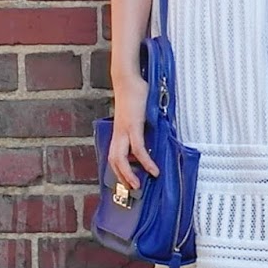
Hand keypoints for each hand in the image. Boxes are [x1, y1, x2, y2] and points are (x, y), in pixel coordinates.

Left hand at [108, 73, 159, 190]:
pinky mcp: (133, 126)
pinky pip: (138, 149)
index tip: (129, 179)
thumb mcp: (139, 113)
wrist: (128, 79)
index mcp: (119, 131)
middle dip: (121, 177)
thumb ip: (143, 124)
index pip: (114, 154)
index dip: (119, 169)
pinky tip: (153, 169)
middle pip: (113, 160)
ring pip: (121, 159)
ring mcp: (124, 130)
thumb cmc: (135, 93)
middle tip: (132, 189)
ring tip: (139, 185)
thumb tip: (154, 131)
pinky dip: (145, 161)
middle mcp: (118, 133)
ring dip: (129, 174)